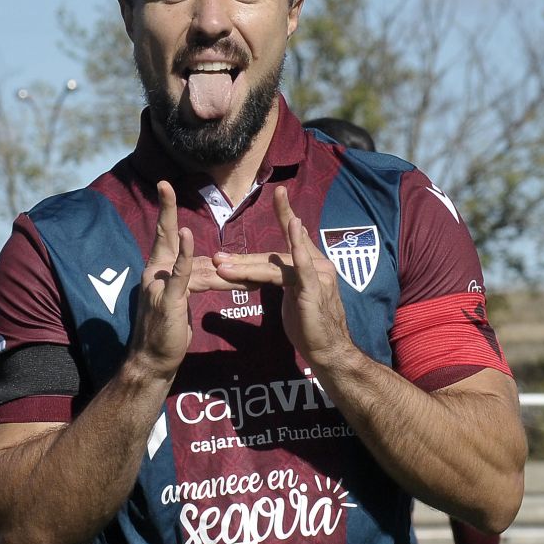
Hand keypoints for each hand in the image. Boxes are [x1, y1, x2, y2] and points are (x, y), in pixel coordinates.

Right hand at [128, 182, 195, 378]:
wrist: (154, 361)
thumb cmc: (166, 332)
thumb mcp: (179, 300)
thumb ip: (188, 281)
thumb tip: (203, 270)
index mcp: (158, 272)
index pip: (165, 237)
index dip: (167, 211)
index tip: (165, 186)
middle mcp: (154, 274)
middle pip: (167, 238)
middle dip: (165, 208)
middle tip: (165, 183)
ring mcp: (159, 286)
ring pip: (183, 258)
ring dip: (193, 241)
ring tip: (182, 208)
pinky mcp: (167, 300)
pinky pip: (179, 274)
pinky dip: (183, 255)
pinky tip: (185, 236)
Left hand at [215, 186, 358, 370]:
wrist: (328, 351)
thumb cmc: (309, 327)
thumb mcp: (291, 299)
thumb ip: (280, 280)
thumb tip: (261, 272)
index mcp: (310, 265)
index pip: (292, 237)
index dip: (285, 213)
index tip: (278, 191)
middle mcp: (317, 264)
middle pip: (272, 257)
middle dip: (242, 260)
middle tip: (216, 259)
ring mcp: (318, 275)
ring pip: (275, 266)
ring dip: (245, 268)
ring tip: (221, 268)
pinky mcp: (315, 289)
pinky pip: (300, 270)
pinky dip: (296, 252)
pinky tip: (292, 237)